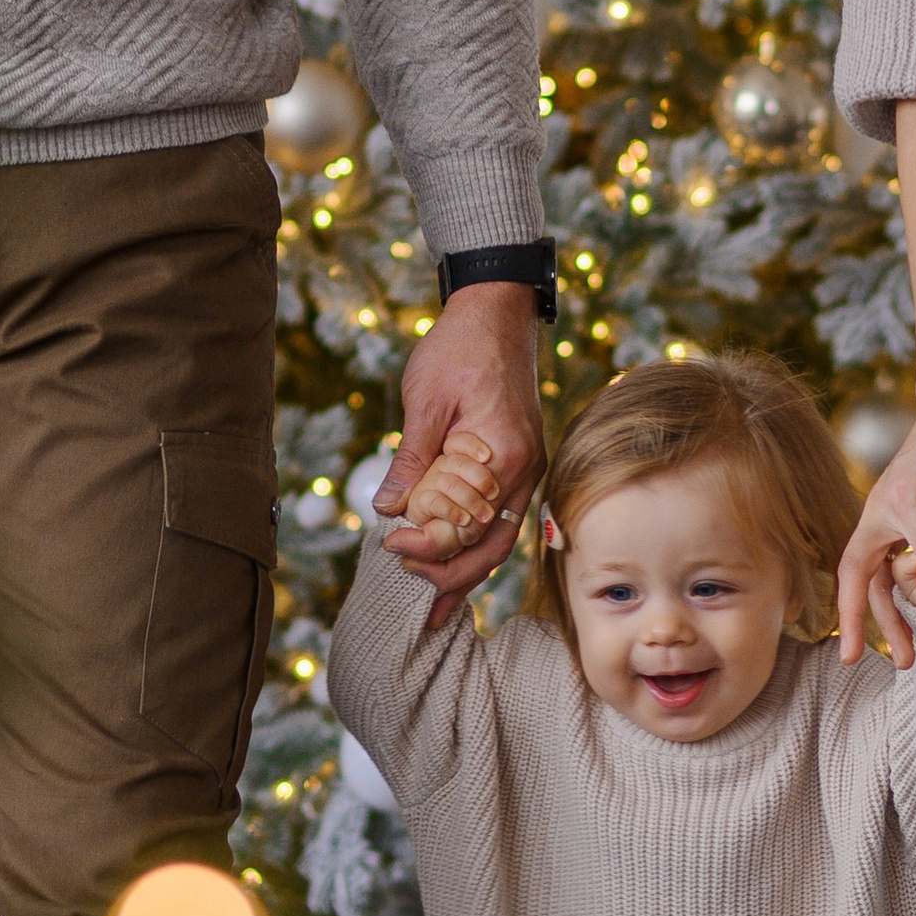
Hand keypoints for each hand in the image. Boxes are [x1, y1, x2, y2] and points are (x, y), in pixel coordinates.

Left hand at [376, 279, 544, 596]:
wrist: (496, 310)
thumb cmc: (460, 347)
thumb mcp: (426, 401)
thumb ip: (411, 460)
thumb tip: (388, 510)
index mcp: (505, 455)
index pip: (468, 525)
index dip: (428, 547)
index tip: (390, 547)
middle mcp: (526, 469)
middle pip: (493, 547)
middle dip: (452, 578)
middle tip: (414, 599)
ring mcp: (526, 468)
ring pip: (500, 539)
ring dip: (466, 572)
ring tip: (434, 605)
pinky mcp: (518, 464)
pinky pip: (500, 519)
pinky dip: (476, 546)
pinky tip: (453, 563)